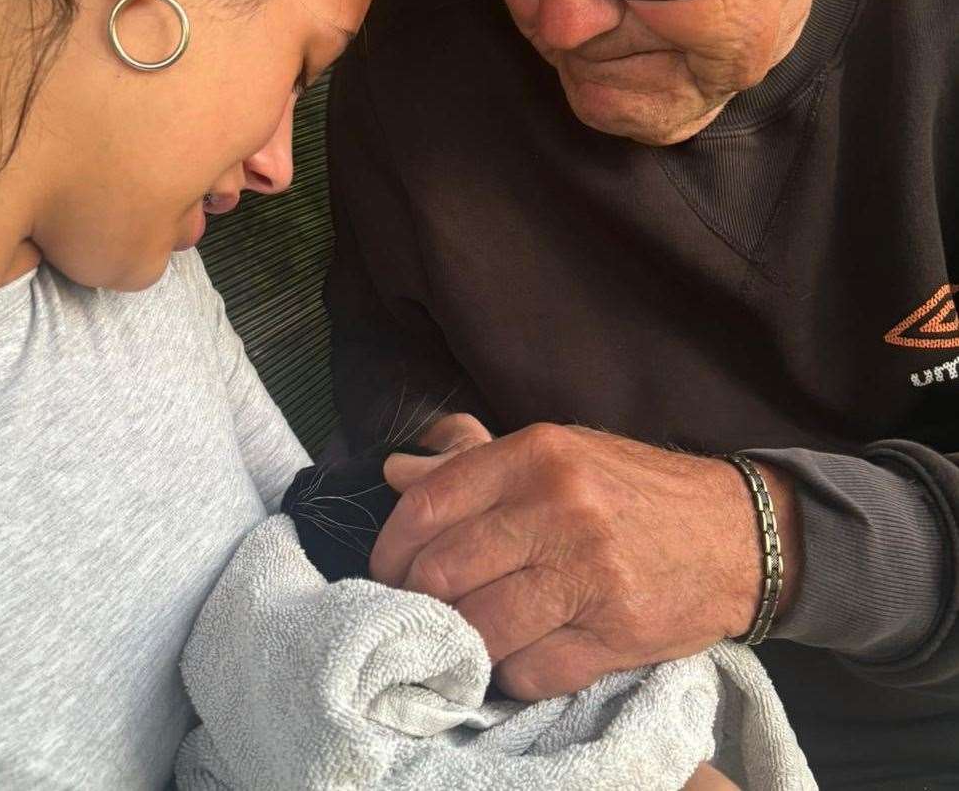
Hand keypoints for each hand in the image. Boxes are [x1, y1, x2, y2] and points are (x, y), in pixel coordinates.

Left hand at [372, 421, 801, 701]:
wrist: (737, 535)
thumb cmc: (632, 490)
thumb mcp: (557, 452)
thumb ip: (472, 463)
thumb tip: (395, 472)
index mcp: (537, 454)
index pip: (428, 505)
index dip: (391, 548)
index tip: (389, 570)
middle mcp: (560, 508)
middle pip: (444, 572)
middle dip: (417, 601)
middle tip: (420, 610)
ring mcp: (590, 574)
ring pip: (480, 628)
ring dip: (461, 641)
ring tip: (466, 635)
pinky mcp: (617, 634)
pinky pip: (530, 672)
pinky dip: (512, 672)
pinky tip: (521, 653)